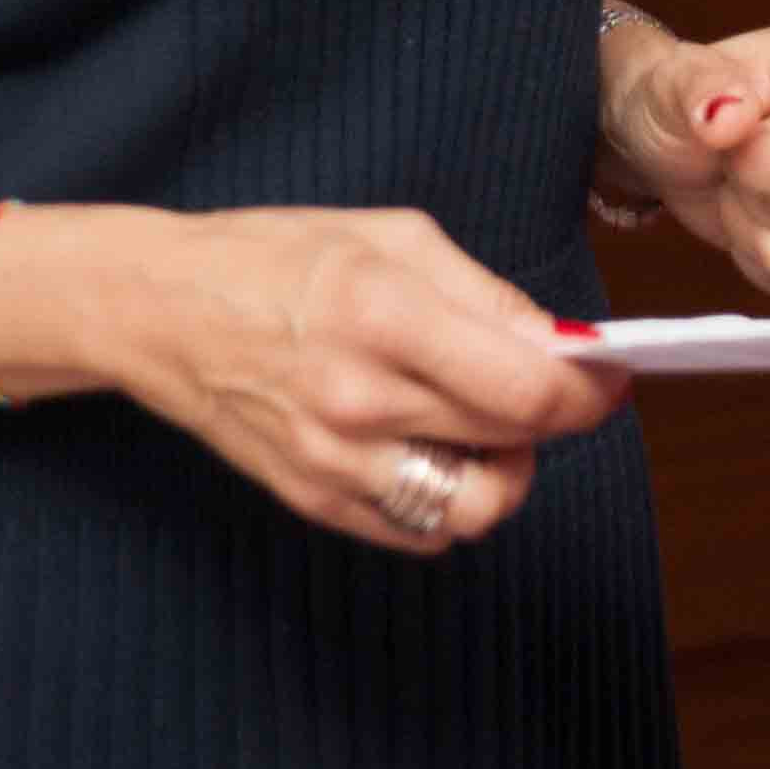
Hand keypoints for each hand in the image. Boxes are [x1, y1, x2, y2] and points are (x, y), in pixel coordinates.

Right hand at [27, 205, 627, 556]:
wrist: (160, 311)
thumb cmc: (277, 258)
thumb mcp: (393, 237)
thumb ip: (488, 297)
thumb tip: (568, 347)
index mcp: (384, 315)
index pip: (529, 389)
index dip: (591, 389)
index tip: (609, 374)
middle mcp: (359, 399)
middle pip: (514, 443)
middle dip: (557, 417)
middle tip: (550, 384)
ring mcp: (334, 461)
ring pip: (478, 508)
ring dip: (505, 471)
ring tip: (486, 425)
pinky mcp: (316, 502)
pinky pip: (424, 531)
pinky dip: (450, 500)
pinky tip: (433, 448)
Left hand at [603, 18, 769, 308]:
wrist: (689, 140)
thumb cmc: (690, 98)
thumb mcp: (676, 80)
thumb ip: (698, 89)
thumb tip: (722, 116)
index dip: (759, 165)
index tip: (732, 136)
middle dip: (748, 194)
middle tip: (737, 157)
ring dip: (749, 229)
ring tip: (747, 182)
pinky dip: (761, 262)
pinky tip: (759, 215)